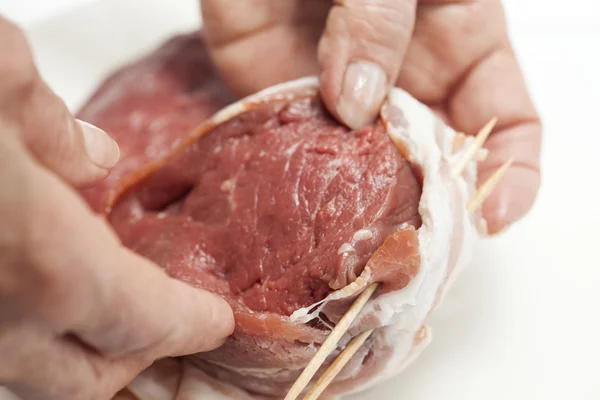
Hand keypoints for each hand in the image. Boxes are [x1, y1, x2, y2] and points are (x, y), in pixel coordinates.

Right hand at [0, 17, 233, 399]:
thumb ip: (45, 123)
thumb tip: (92, 156)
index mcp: (34, 260)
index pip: (143, 322)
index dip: (188, 324)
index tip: (214, 321)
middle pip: (83, 382)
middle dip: (135, 360)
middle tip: (168, 327)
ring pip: (23, 380)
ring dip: (74, 358)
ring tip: (106, 322)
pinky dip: (21, 337)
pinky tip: (32, 297)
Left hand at [199, 0, 541, 232]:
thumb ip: (381, 23)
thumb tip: (357, 105)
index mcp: (459, 45)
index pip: (504, 123)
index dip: (510, 174)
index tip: (493, 216)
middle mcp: (406, 81)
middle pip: (433, 163)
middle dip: (428, 207)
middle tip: (410, 241)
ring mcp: (345, 96)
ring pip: (365, 171)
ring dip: (361, 205)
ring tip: (354, 236)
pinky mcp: (285, 100)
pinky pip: (295, 150)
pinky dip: (296, 180)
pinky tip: (297, 203)